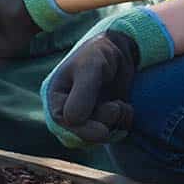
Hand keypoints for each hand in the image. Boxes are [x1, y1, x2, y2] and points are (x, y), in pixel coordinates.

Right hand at [43, 30, 137, 146]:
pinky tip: (127, 108)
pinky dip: (122, 124)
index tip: (103, 131)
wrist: (120, 48)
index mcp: (56, 96)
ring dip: (114, 124)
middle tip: (117, 107)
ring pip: (98, 136)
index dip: (82, 131)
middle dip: (101, 126)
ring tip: (122, 104)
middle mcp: (69, 109)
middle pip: (80, 135)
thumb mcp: (90, 67)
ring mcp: (87, 115)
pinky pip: (112, 133)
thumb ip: (82, 93)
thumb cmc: (99, 52)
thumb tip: (71, 120)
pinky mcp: (104, 118)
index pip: (63, 123)